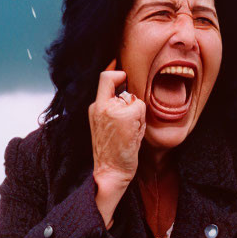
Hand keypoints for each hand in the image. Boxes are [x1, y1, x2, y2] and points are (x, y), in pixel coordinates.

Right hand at [88, 59, 145, 224]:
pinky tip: (134, 135)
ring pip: (135, 99)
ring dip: (137, 114)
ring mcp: (114, 109)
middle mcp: (101, 105)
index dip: (115, 68)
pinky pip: (141, 108)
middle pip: (123, 86)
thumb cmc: (111, 150)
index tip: (120, 65)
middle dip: (130, 100)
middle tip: (127, 123)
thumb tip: (126, 89)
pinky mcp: (127, 115)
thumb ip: (111, 106)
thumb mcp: (104, 124)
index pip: (105, 77)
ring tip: (129, 132)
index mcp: (95, 107)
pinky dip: (141, 122)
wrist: (110, 171)